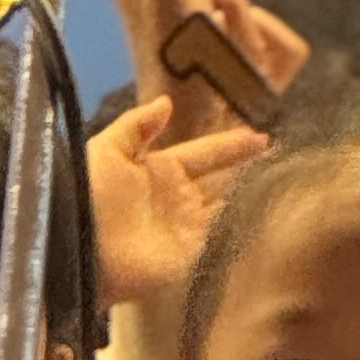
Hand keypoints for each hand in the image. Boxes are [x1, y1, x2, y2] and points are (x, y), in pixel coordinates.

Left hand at [87, 92, 264, 317]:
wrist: (78, 248)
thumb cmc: (87, 196)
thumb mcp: (107, 149)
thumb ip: (137, 125)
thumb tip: (167, 102)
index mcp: (161, 169)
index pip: (206, 153)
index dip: (231, 145)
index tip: (260, 138)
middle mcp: (179, 198)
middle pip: (221, 181)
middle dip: (247, 171)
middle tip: (280, 160)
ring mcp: (186, 228)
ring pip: (226, 208)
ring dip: (249, 197)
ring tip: (281, 183)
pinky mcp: (189, 256)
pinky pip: (221, 238)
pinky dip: (240, 228)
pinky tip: (264, 216)